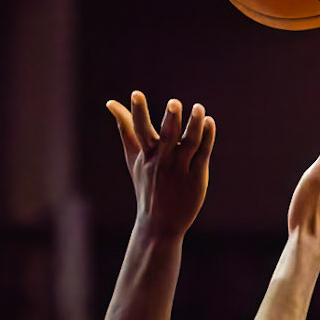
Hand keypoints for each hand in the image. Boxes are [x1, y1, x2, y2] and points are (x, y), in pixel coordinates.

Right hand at [106, 91, 215, 236]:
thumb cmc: (146, 186)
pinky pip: (203, 153)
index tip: (135, 94)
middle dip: (170, 120)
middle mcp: (162, 161)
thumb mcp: (133, 158)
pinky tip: (209, 122)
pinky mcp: (197, 177)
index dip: (137, 112)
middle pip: (167, 136)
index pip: (140, 130)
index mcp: (146, 155)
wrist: (160, 224)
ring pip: (189, 143)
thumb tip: (111, 103)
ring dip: (195, 125)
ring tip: (199, 108)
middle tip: (174, 103)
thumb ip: (124, 129)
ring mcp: (180, 169)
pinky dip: (207, 137)